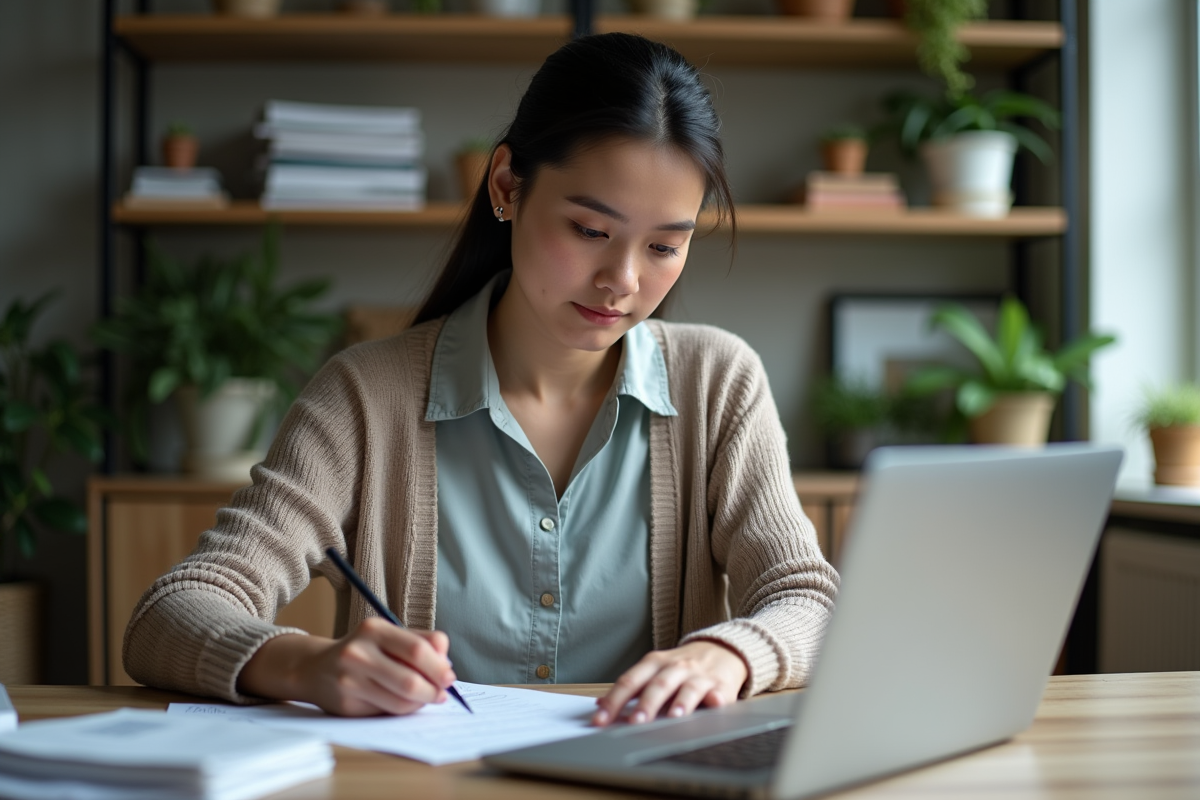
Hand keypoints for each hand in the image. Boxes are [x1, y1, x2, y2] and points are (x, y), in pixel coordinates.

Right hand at [237, 618, 456, 716]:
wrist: (314, 668)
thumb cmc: (363, 651)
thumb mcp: (388, 635)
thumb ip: (421, 641)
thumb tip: (446, 662)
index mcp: (373, 629)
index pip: (417, 649)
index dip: (439, 667)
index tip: (449, 676)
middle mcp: (358, 653)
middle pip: (410, 680)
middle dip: (433, 690)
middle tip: (442, 693)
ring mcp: (349, 680)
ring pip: (400, 701)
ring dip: (421, 703)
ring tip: (426, 698)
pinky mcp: (346, 704)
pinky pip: (386, 712)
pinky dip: (403, 710)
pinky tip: (404, 703)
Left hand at [591, 641, 748, 726]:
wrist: (722, 649)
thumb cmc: (682, 666)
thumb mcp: (654, 670)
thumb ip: (630, 687)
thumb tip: (600, 705)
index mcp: (654, 664)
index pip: (630, 681)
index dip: (614, 700)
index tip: (601, 720)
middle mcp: (675, 667)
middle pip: (658, 685)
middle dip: (646, 704)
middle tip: (635, 722)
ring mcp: (698, 676)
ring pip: (688, 688)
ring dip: (681, 702)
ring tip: (674, 717)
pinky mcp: (720, 686)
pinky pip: (718, 693)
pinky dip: (716, 699)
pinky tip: (715, 704)